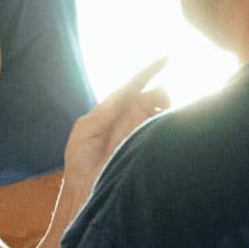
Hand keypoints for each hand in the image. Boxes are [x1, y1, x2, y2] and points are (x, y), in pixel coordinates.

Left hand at [62, 58, 169, 191]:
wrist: (86, 188)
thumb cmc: (80, 159)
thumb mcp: (85, 130)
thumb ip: (103, 113)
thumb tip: (121, 96)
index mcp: (113, 110)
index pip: (132, 86)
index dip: (148, 72)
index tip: (165, 59)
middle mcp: (129, 117)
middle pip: (151, 97)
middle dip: (160, 96)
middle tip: (162, 106)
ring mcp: (139, 132)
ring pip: (160, 112)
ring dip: (165, 111)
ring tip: (162, 120)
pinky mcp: (146, 146)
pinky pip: (162, 132)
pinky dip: (167, 127)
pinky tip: (166, 130)